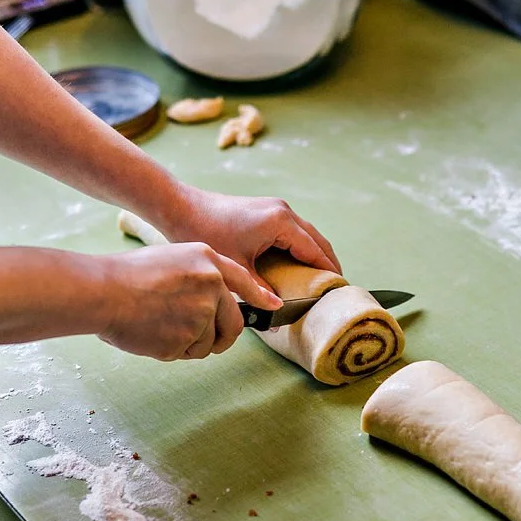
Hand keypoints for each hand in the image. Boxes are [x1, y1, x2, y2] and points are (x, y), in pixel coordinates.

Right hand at [94, 243, 282, 360]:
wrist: (104, 292)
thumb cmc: (127, 275)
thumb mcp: (172, 257)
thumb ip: (200, 277)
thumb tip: (215, 303)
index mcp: (207, 261)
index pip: (244, 282)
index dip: (260, 297)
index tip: (274, 307)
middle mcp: (211, 287)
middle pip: (233, 323)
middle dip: (222, 336)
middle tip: (206, 339)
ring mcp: (201, 315)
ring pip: (208, 342)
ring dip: (190, 342)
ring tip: (159, 326)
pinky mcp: (187, 339)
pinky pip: (187, 352)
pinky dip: (172, 349)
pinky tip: (152, 334)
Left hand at [157, 188, 340, 280]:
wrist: (181, 208)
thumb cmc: (204, 233)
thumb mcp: (236, 267)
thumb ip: (259, 290)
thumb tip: (278, 313)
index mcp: (280, 222)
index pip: (315, 250)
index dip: (328, 271)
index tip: (339, 290)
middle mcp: (283, 211)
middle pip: (316, 240)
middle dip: (327, 263)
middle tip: (334, 288)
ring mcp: (275, 207)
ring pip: (305, 233)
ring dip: (314, 254)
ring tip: (319, 278)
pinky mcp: (265, 209)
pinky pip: (292, 230)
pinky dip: (299, 246)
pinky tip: (296, 264)